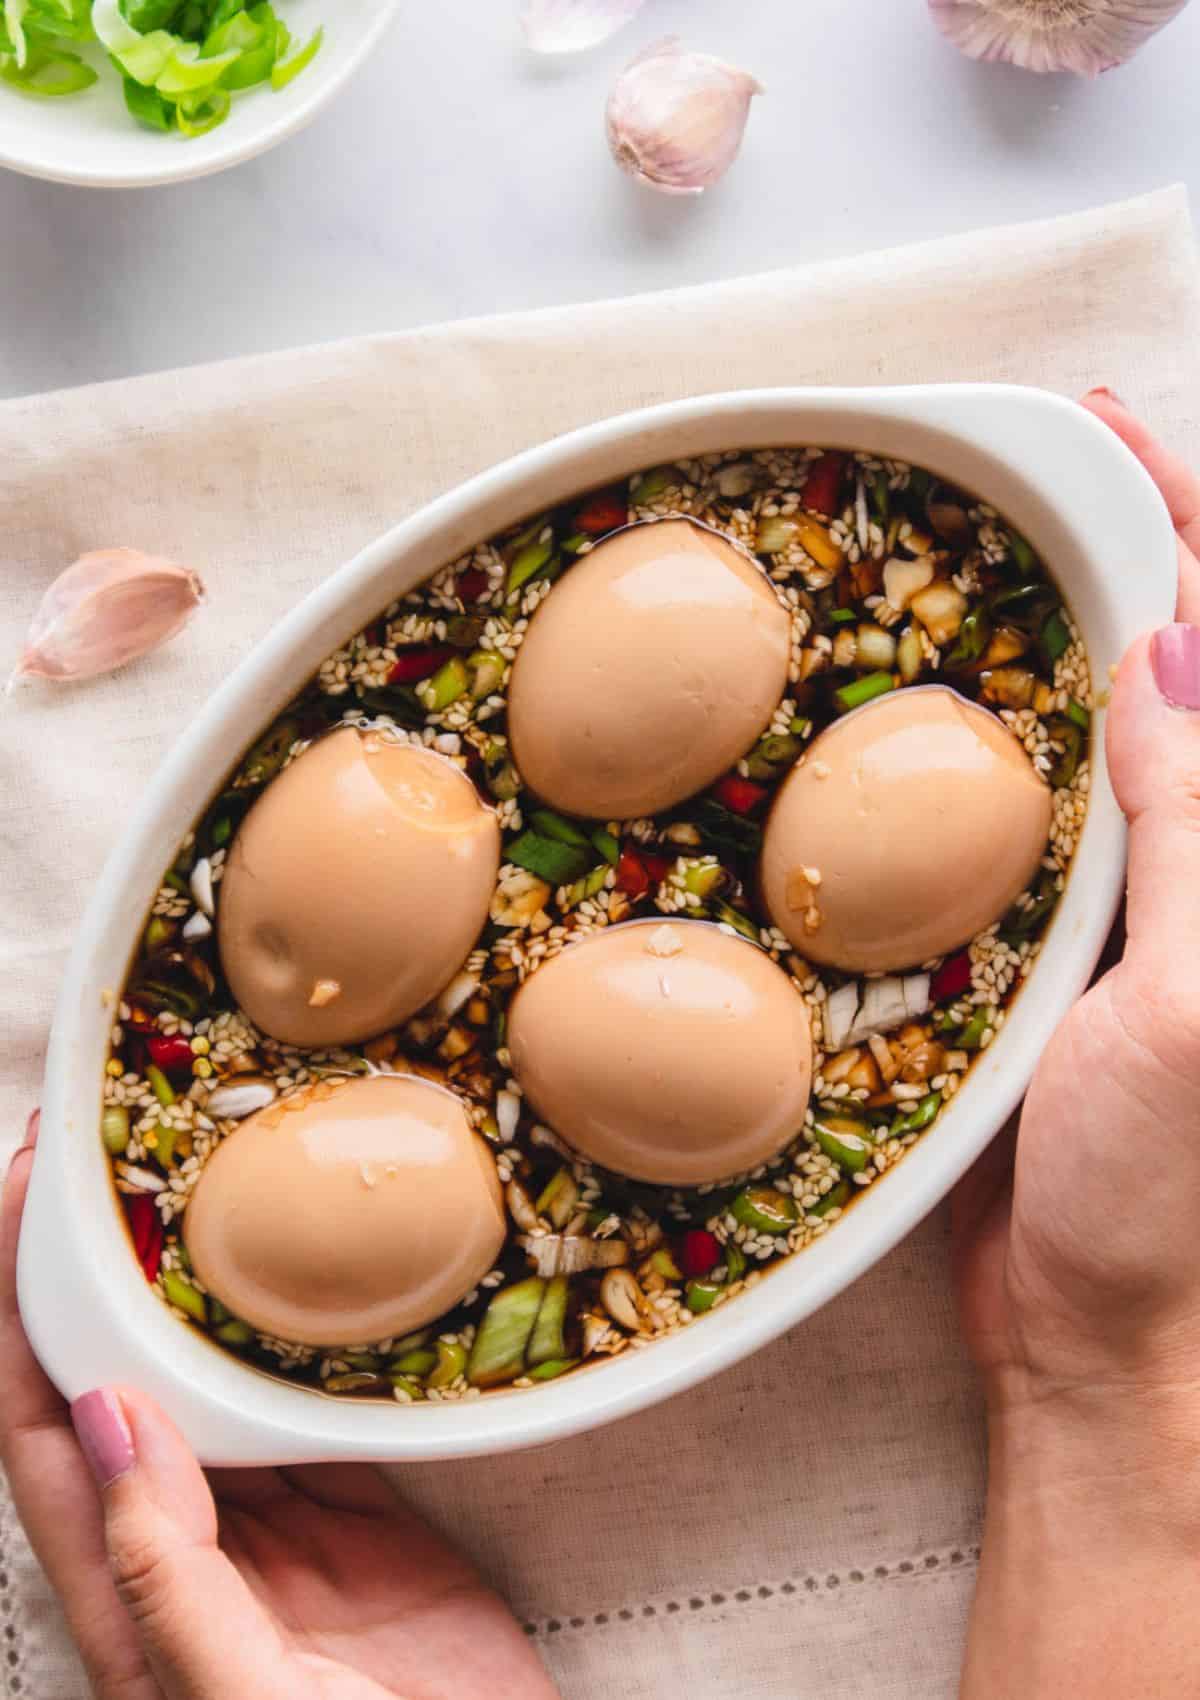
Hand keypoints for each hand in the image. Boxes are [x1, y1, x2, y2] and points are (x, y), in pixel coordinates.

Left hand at [1, 1114, 558, 1699]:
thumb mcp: (243, 1698)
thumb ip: (165, 1576)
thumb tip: (106, 1416)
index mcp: (123, 1599)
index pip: (37, 1423)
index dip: (18, 1308)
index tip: (32, 1196)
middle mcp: (183, 1547)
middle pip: (114, 1379)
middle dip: (99, 1268)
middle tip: (120, 1154)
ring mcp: (274, 1529)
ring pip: (212, 1378)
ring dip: (198, 1285)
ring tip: (209, 1180)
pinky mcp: (360, 1516)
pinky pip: (315, 1402)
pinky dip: (306, 1331)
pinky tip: (320, 1270)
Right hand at [956, 392, 1199, 1697]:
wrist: (1099, 1327)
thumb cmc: (1166, 1191)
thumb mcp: (1193, 1005)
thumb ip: (1196, 828)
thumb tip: (1167, 650)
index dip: (1179, 527)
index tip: (1105, 433)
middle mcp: (1195, 857)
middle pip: (1160, 664)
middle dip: (1107, 549)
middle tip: (1019, 457)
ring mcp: (1122, 899)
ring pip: (1076, 730)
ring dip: (1028, 636)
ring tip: (950, 548)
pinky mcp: (1046, 947)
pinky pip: (1009, 820)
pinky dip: (965, 751)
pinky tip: (903, 713)